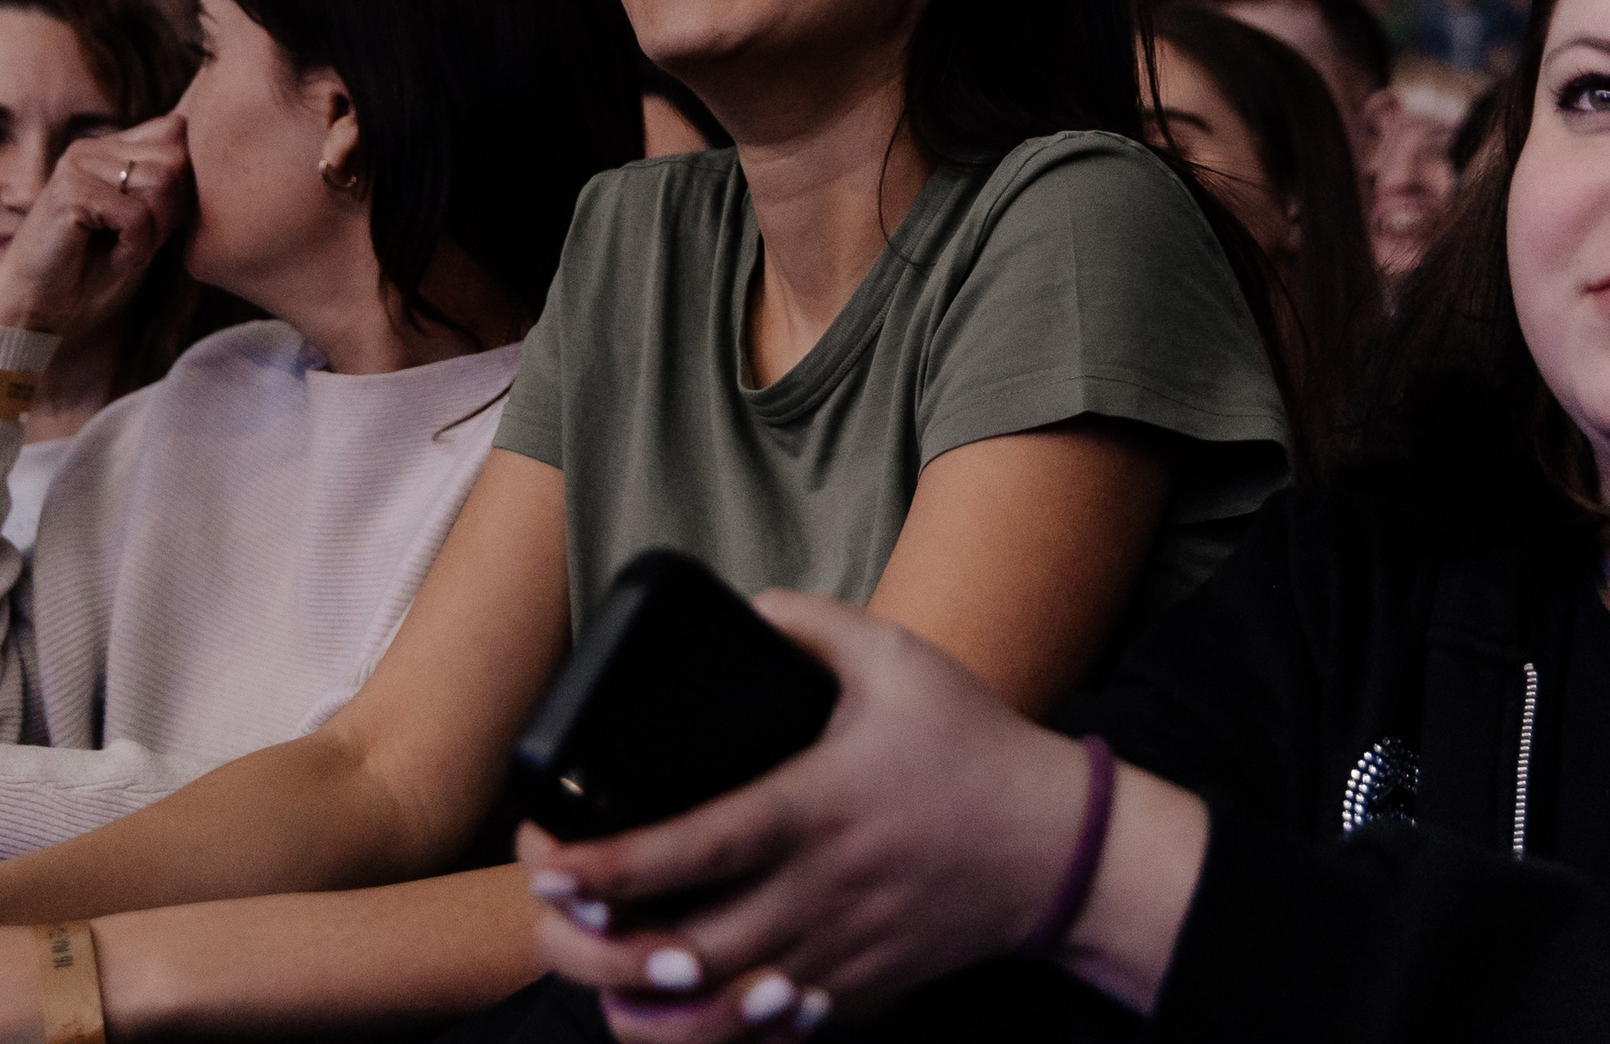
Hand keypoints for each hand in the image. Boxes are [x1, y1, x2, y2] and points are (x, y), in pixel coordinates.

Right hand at [0, 114, 192, 339]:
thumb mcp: (145, 223)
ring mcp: (78, 164)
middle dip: (173, 212)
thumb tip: (216, 164)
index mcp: (111, 146)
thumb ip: (170, 190)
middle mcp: (94, 146)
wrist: (37, 306)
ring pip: (161, 184)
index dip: (185, 183)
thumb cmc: (92, 269)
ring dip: (153, 232)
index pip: (178, 132)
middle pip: (176, 159)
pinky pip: (137, 217)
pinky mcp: (69, 192)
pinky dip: (135, 248)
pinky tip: (111, 259)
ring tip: (124, 248)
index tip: (159, 221)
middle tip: (140, 241)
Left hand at [518, 590, 1102, 1043]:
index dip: (606, 865)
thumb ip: (812, 623)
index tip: (546, 857)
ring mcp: (834, 955)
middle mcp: (816, 896)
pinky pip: (767, 1035)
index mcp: (812, 811)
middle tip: (547, 910)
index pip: (690, 850)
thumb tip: (748, 609)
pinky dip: (709, 1034)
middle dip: (594, 945)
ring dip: (641, 1005)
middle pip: (680, 953)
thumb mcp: (898, 656)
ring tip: (593, 968)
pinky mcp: (855, 993)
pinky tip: (664, 1011)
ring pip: (716, 1014)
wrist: (1062, 850)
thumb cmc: (973, 747)